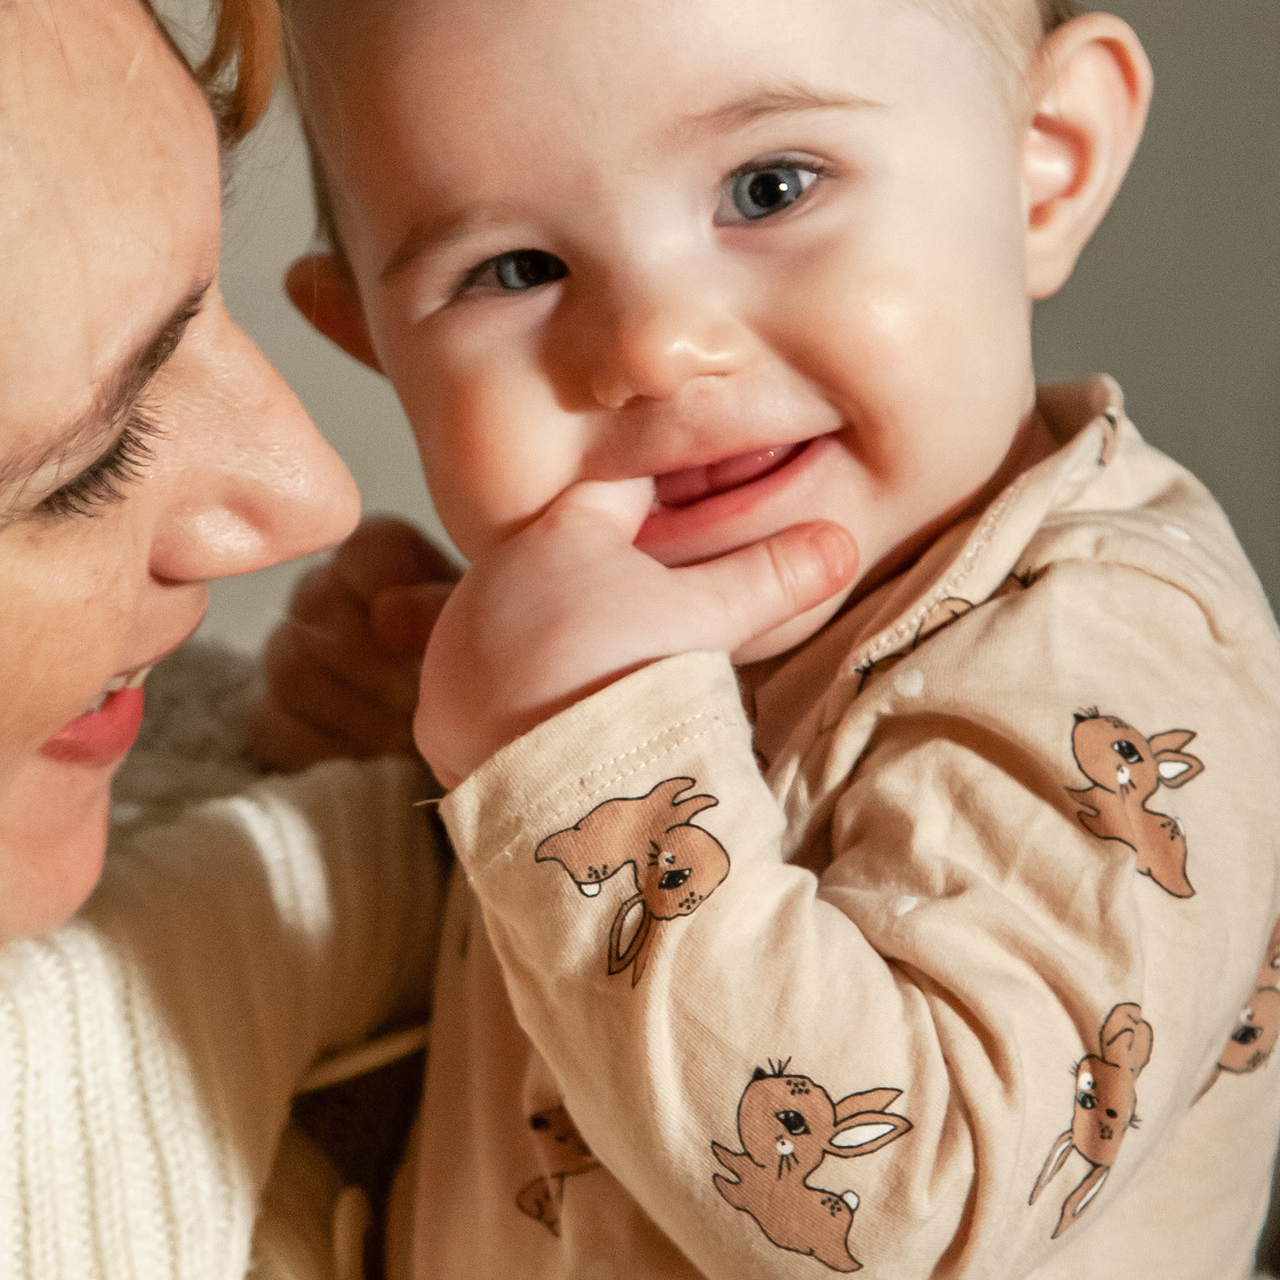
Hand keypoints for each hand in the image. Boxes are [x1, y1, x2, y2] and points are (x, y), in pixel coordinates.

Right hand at [245, 514, 460, 769]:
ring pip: (290, 665)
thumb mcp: (481, 641)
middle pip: (317, 602)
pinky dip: (323, 747)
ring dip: (355, 712)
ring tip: (403, 736)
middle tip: (419, 700)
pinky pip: (267, 720)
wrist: (449, 749)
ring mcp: (288, 649)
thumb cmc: (473, 678)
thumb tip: (387, 614)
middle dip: (377, 665)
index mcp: (383, 557)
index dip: (389, 590)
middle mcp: (325, 591)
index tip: (419, 631)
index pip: (363, 547)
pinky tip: (365, 758)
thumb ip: (444, 613)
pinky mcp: (269, 710)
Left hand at [414, 479, 856, 785]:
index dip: (663, 508)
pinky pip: (480, 692)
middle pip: (558, 562)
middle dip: (599, 580)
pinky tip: (552, 723)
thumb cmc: (644, 679)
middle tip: (647, 619)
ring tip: (602, 678)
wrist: (573, 785)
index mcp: (561, 532)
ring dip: (550, 641)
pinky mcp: (437, 710)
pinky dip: (512, 703)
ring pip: (512, 624)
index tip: (688, 530)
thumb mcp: (716, 620)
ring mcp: (454, 645)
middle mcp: (491, 575)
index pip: (620, 494)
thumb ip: (775, 574)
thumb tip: (842, 539)